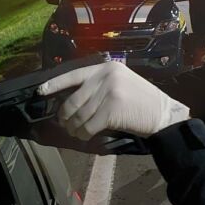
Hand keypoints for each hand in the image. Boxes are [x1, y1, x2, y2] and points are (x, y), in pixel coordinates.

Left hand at [37, 62, 189, 139]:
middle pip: (72, 100)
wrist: (164, 113)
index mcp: (106, 67)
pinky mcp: (111, 110)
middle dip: (65, 116)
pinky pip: (87, 126)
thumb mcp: (120, 82)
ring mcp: (109, 92)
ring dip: (73, 128)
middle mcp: (106, 76)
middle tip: (64, 124)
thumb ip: (97, 85)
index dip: (54, 84)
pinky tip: (85, 137)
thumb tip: (69, 100)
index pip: (73, 75)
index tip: (40, 91)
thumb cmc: (140, 101)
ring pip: (79, 115)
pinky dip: (83, 134)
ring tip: (75, 132)